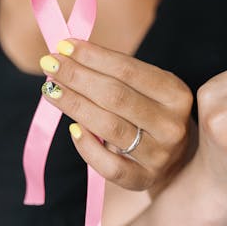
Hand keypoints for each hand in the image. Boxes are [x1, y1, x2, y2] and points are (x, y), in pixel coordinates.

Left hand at [39, 39, 192, 190]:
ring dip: (74, 105)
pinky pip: (109, 166)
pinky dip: (87, 147)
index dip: (93, 57)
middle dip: (77, 77)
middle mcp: (172, 125)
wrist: (177, 161)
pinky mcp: (145, 179)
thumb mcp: (149, 90)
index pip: (128, 70)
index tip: (64, 46)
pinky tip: (73, 129)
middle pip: (116, 97)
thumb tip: (68, 53)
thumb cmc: (152, 116)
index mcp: (177, 94)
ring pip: (110, 127)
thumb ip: (117, 74)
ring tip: (51, 90)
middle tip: (50, 65)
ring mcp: (160, 155)